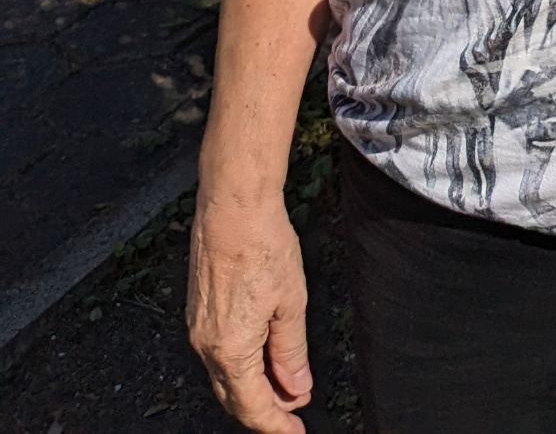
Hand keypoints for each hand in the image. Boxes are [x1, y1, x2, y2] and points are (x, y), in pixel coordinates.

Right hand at [186, 186, 313, 429]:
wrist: (231, 205)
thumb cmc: (263, 245)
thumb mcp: (291, 302)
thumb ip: (291, 351)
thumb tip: (296, 388)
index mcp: (229, 350)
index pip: (251, 406)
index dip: (275, 424)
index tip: (295, 433)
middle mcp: (206, 345)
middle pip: (233, 396)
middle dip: (263, 410)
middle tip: (292, 413)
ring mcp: (198, 328)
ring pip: (224, 374)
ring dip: (252, 386)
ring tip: (284, 384)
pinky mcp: (198, 310)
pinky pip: (218, 352)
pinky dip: (240, 363)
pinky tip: (261, 354)